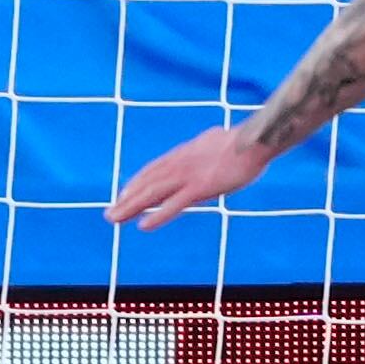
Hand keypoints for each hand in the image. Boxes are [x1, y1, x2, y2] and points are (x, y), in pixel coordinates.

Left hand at [105, 125, 273, 230]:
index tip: (123, 194)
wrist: (255, 141)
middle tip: (109, 214)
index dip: (136, 183)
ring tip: (114, 219)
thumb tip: (210, 137)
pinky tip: (143, 226)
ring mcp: (188, 176)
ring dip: (130, 207)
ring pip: (152, 194)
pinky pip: (174, 205)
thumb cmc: (243, 141)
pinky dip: (157, 216)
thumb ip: (207, 144)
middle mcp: (179, 164)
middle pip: (146, 183)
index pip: (153, 170)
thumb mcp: (216, 140)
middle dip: (126, 199)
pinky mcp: (200, 188)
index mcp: (183, 154)